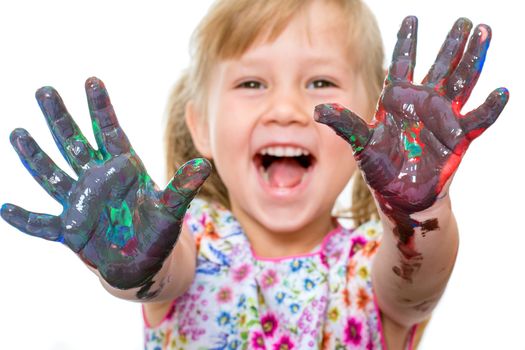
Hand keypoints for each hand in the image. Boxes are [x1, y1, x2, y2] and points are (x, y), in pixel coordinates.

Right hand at [1, 77, 210, 297]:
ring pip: (54, 175)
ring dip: (36, 156)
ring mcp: (81, 204)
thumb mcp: (172, 209)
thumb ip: (182, 188)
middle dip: (60, 118)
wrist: (144, 263)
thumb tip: (203, 166)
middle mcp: (98, 180)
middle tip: (44, 90)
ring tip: (18, 133)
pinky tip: (4, 208)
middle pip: (75, 143)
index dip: (101, 108)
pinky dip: (25, 219)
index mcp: (124, 170)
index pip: (110, 132)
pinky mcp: (70, 231)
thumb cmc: (159, 232)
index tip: (92, 80)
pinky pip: (43, 224)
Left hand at [315, 17, 507, 239]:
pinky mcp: (458, 138)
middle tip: (465, 20)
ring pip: (461, 81)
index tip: (411, 18)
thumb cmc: (379, 169)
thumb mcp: (361, 144)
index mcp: (397, 100)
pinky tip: (501, 91)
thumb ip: (345, 125)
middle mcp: (422, 103)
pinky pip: (477, 119)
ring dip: (472, 58)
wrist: (400, 196)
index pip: (402, 64)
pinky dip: (490, 107)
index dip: (407, 42)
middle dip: (451, 44)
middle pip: (439, 66)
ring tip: (484, 32)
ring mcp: (443, 118)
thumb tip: (318, 111)